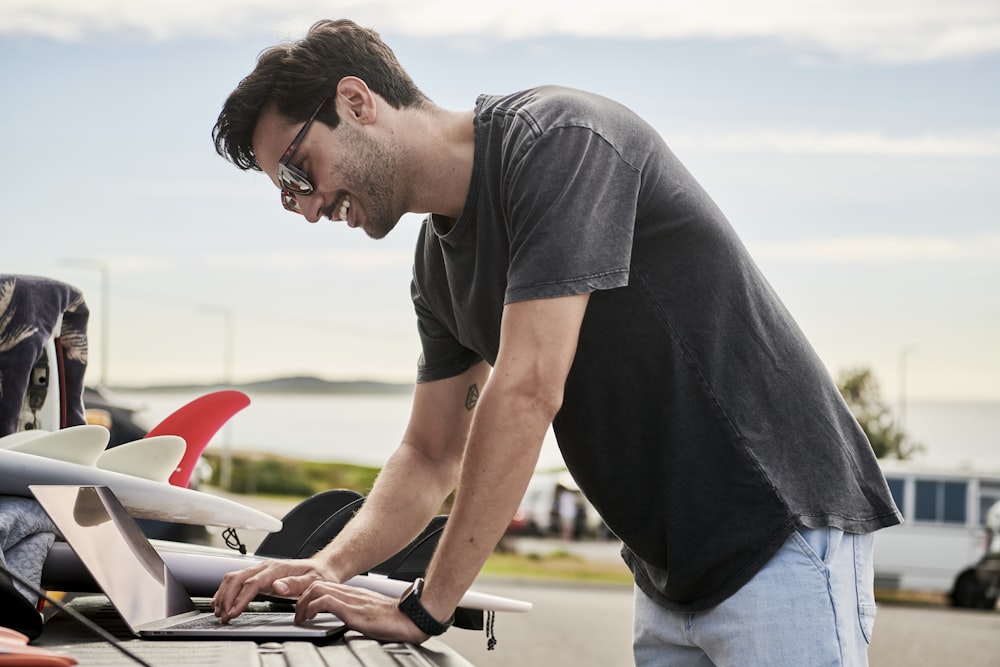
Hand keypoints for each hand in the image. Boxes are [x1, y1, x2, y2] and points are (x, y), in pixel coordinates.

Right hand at [212, 557, 333, 622]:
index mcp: (277, 569)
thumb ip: (295, 584)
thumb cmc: (318, 575)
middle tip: (223, 616)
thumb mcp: (313, 581)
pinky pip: (237, 580)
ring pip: (234, 577)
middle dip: (226, 598)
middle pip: (237, 579)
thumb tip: (278, 586)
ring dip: (223, 594)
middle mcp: (266, 567)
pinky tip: (222, 601)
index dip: (240, 598)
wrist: (322, 567)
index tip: (233, 612)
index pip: (252, 583)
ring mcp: (261, 570)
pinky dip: (227, 590)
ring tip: (219, 612)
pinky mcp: (259, 575)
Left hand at [295, 581, 429, 643]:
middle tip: (298, 615)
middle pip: (316, 584)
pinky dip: (312, 608)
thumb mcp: (368, 613)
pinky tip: (310, 618)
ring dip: (303, 603)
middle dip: (300, 599)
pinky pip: (325, 601)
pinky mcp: (352, 610)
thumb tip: (345, 620)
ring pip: (317, 589)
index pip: (324, 585)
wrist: (408, 618)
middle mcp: (350, 593)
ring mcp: (350, 600)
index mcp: (353, 593)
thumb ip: (355, 612)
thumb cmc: (393, 619)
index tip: (303, 609)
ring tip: (300, 618)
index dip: (308, 595)